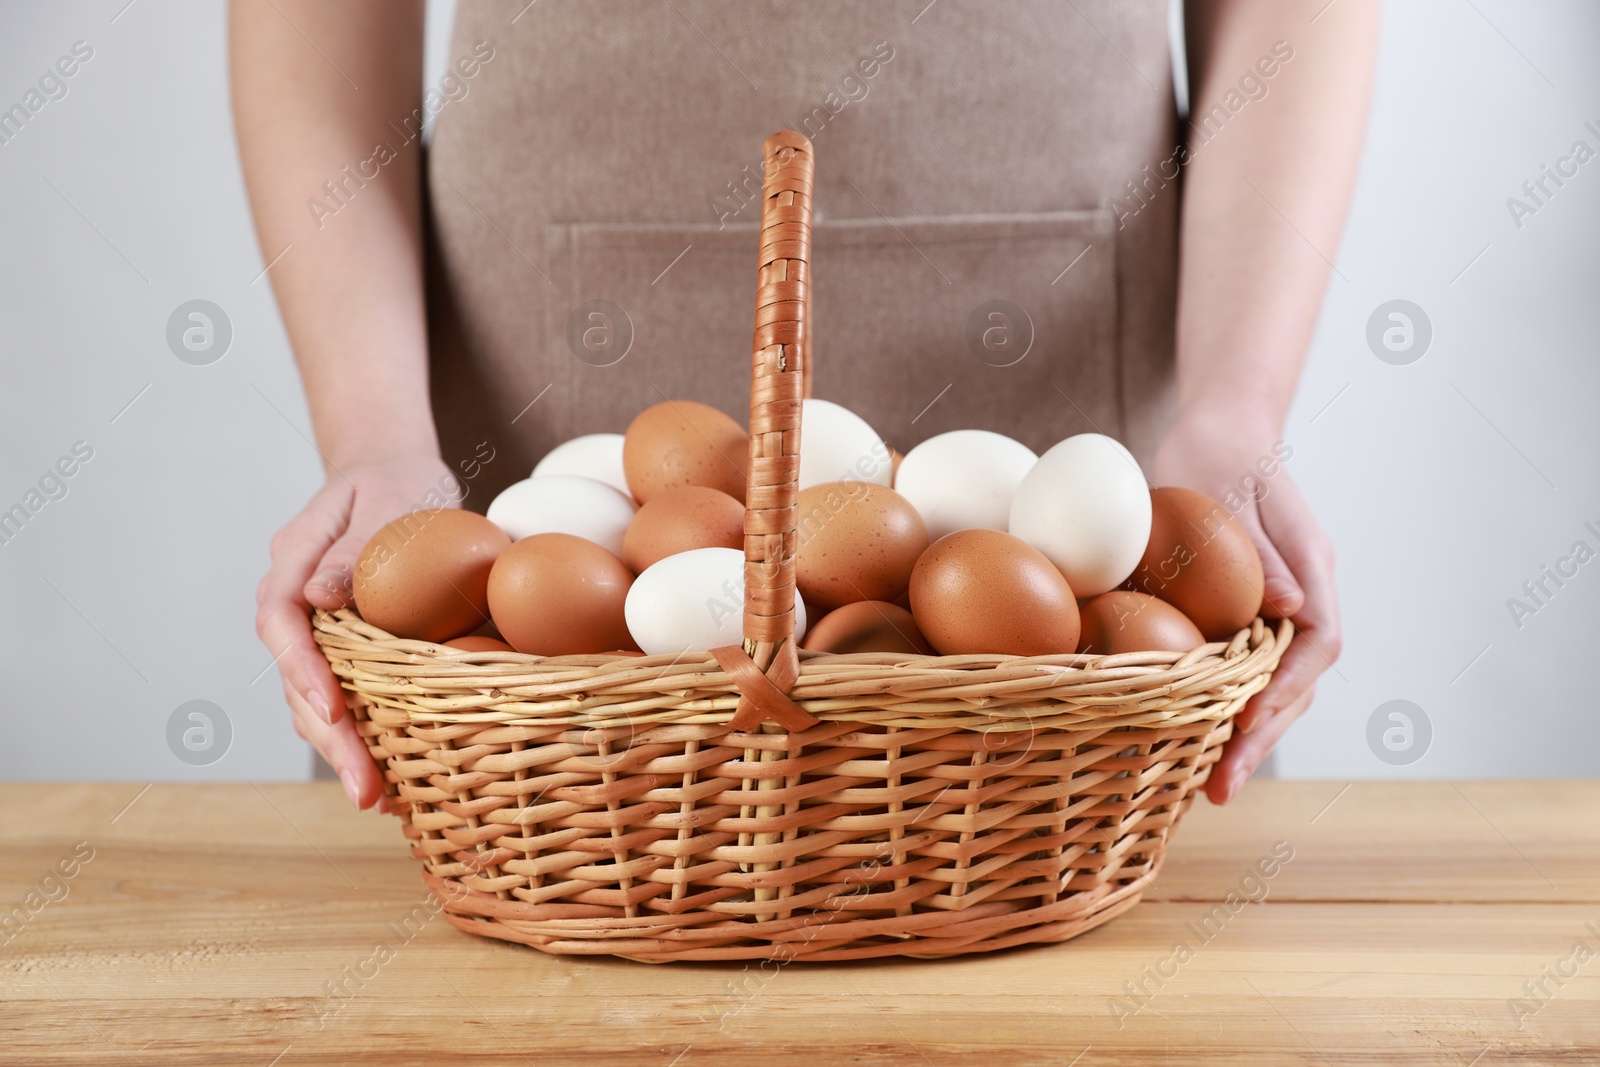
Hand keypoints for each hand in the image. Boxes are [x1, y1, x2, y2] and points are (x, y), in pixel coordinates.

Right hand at [255, 454, 457, 809]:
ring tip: (377, 799)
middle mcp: (292, 600)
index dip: (303, 671)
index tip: (334, 711)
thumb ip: (357, 547)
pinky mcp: (340, 646)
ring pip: (310, 697)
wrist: (394, 472)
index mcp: (292, 560)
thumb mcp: (388, 500)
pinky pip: (340, 694)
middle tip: (364, 789)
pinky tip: (391, 776)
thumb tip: (320, 596)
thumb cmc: (398, 480)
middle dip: (328, 738)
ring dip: (341, 749)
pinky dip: (359, 733)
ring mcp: (312, 627)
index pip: (281, 622)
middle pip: (293, 677)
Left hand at [1150, 410, 1341, 804]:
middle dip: (1261, 734)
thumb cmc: (1217, 448)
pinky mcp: (1248, 609)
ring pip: (1275, 681)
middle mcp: (1304, 592)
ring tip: (1209, 783)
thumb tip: (1288, 608)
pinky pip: (1245, 666)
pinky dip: (1225, 703)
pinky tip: (1193, 736)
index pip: (1316, 643)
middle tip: (1220, 786)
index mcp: (1312, 565)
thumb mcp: (1230, 489)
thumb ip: (1261, 550)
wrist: (1217, 426)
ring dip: (1245, 732)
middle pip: (1298, 679)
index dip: (1284, 691)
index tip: (1247, 728)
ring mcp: (1279, 603)